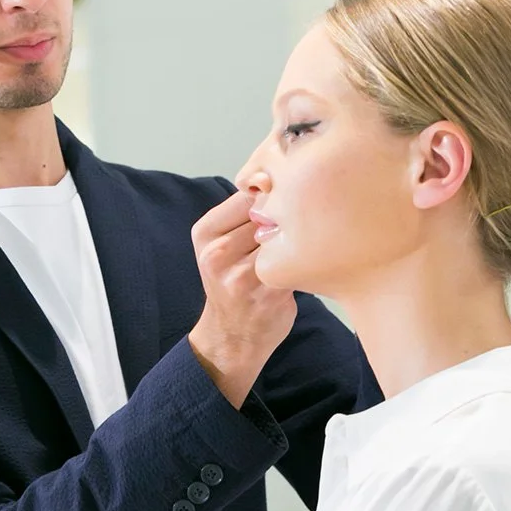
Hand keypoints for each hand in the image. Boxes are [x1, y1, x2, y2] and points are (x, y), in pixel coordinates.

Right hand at [188, 189, 296, 407]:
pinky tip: (304, 266)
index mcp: (205, 233)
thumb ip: (244, 214)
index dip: (272, 197)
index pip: (247, 195)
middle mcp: (216, 253)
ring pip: (282, 238)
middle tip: (302, 225)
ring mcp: (240, 276)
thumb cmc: (233, 283)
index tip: (284, 207)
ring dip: (298, 240)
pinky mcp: (266, 293)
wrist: (232, 336)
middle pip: (267, 215)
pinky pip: (294, 263)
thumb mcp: (223, 244)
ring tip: (304, 246)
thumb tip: (278, 175)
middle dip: (287, 219)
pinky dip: (304, 261)